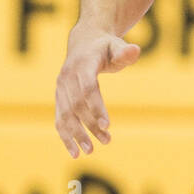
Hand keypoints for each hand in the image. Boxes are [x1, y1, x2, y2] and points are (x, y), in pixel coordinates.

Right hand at [55, 26, 140, 157]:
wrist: (84, 41)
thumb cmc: (106, 47)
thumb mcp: (118, 45)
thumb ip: (125, 52)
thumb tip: (134, 51)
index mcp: (83, 64)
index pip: (89, 89)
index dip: (96, 107)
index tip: (108, 125)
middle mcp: (67, 76)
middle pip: (78, 105)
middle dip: (90, 125)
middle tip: (106, 140)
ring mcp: (60, 87)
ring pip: (66, 115)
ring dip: (77, 134)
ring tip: (90, 150)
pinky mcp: (59, 96)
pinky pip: (59, 119)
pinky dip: (65, 136)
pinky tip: (74, 151)